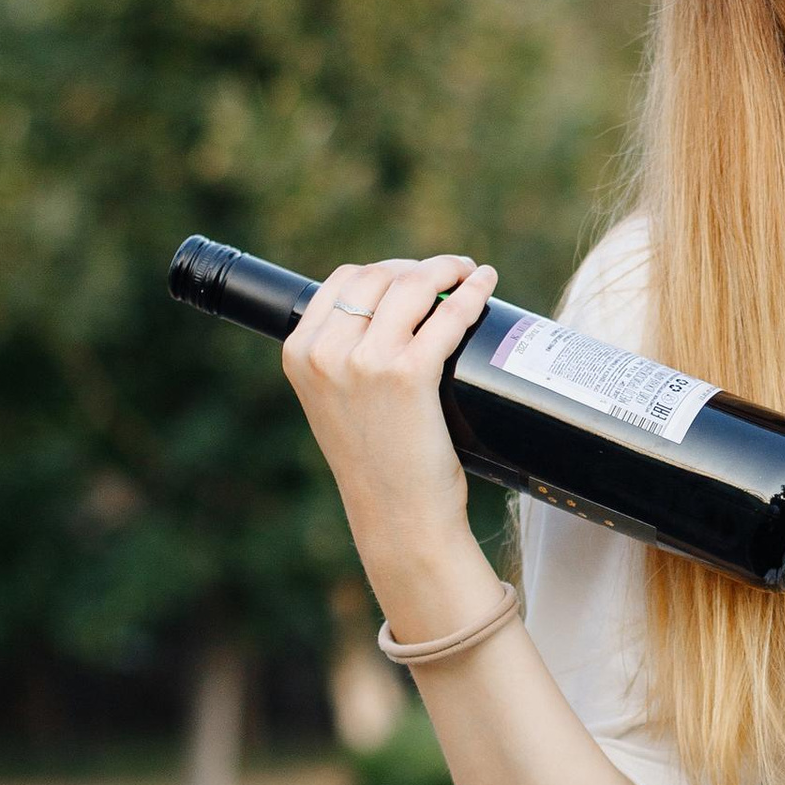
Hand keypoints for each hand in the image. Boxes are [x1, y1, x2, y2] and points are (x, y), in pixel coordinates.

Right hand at [282, 255, 500, 630]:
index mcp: (299, 353)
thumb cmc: (377, 462)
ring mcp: (366, 361)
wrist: (398, 516)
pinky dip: (472, 292)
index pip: (343, 280)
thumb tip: (390, 315)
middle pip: (379, 275)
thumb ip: (342, 361)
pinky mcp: (409, 374)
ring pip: (413, 285)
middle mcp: (325, 352)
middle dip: (418, 268)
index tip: (413, 276)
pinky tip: (485, 283)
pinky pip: (448, 315)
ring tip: (468, 273)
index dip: (384, 269)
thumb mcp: (336, 403)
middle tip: (448, 275)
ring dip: (448, 269)